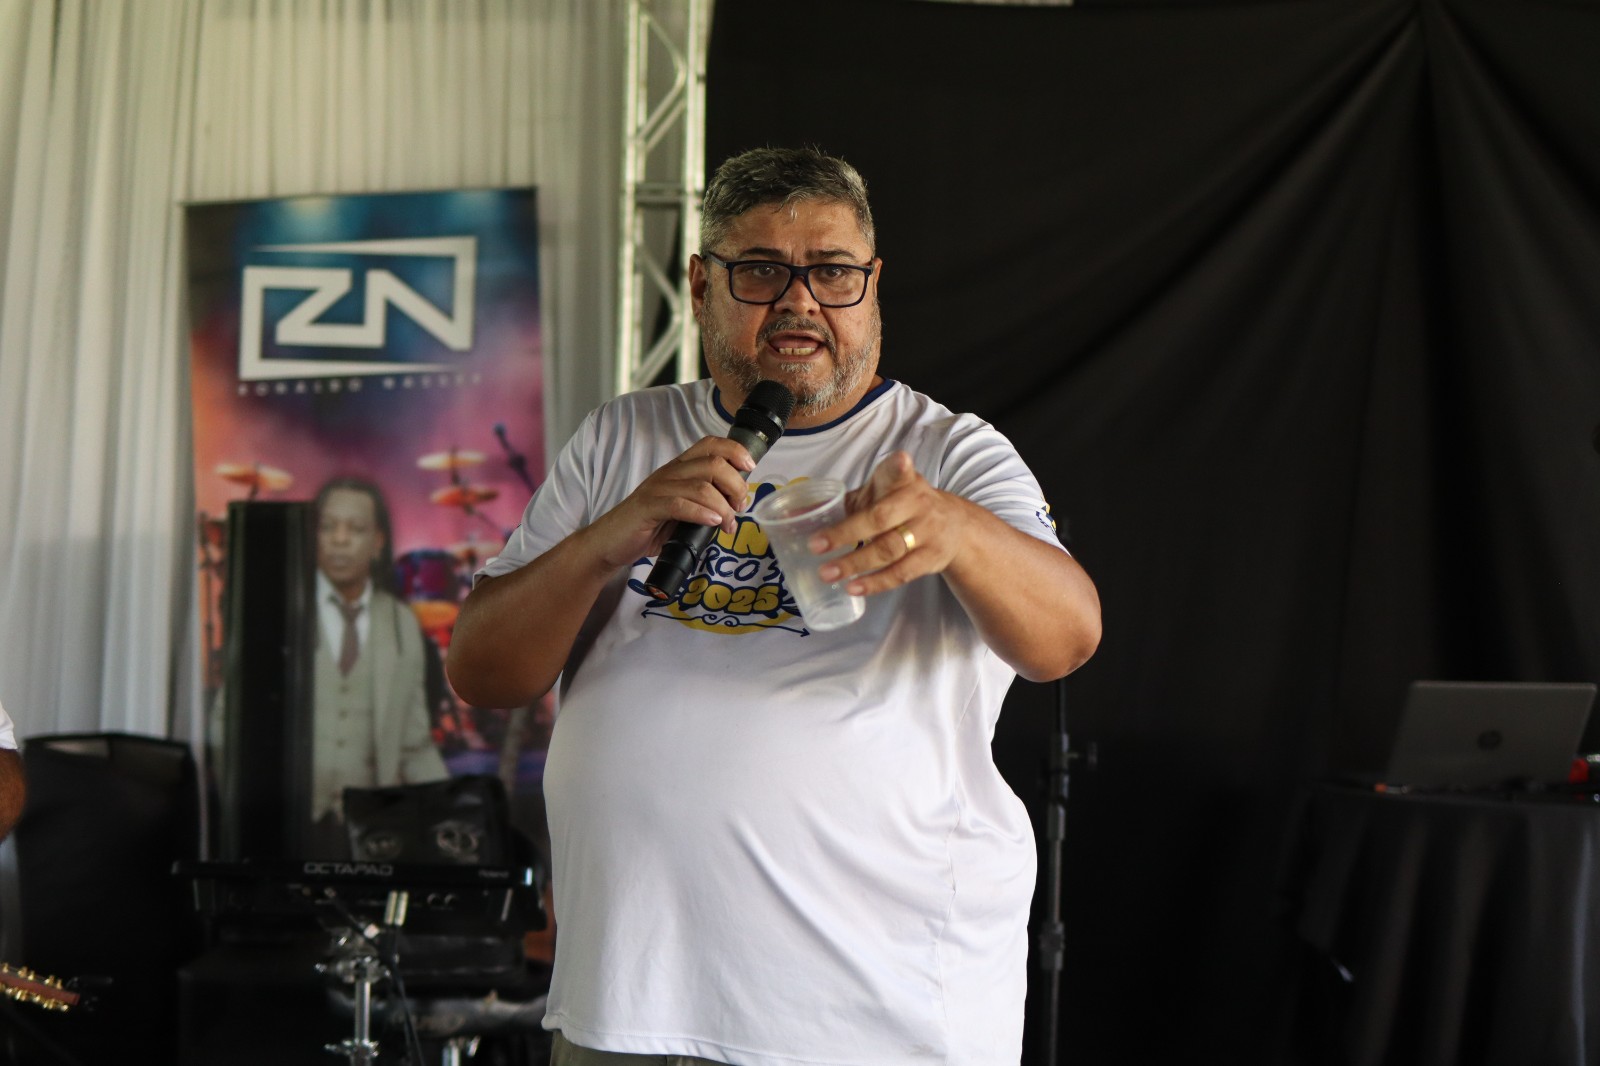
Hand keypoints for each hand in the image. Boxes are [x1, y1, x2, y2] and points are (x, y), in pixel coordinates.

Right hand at [587, 436, 755, 571]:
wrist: (610, 541)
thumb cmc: (648, 526)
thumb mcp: (682, 509)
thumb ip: (704, 502)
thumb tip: (737, 504)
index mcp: (679, 468)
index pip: (710, 444)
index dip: (735, 450)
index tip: (750, 467)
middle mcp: (670, 472)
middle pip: (713, 464)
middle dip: (736, 486)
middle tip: (739, 508)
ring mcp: (657, 488)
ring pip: (701, 485)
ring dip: (723, 507)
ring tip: (727, 524)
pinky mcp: (647, 507)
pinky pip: (679, 504)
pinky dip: (701, 513)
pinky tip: (712, 523)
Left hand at [807, 450, 971, 595]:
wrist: (955, 528)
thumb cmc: (904, 507)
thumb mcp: (883, 494)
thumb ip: (848, 501)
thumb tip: (794, 514)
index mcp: (904, 482)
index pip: (900, 472)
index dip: (898, 467)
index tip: (900, 460)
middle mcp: (918, 504)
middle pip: (881, 518)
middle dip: (847, 533)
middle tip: (815, 546)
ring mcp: (927, 533)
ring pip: (889, 550)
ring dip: (855, 563)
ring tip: (826, 573)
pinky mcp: (931, 559)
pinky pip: (901, 574)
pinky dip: (875, 583)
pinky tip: (853, 587)